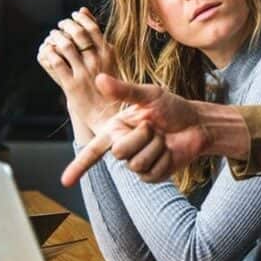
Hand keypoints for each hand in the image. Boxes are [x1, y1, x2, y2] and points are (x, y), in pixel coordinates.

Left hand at [36, 8, 117, 130]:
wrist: (106, 114)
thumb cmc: (107, 83)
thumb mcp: (108, 58)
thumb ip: (95, 35)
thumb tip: (83, 9)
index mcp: (108, 54)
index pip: (92, 28)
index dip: (80, 19)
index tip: (73, 16)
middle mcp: (97, 62)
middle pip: (77, 34)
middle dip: (66, 26)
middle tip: (60, 26)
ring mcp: (84, 73)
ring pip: (65, 46)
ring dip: (55, 38)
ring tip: (53, 37)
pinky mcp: (71, 85)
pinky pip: (56, 63)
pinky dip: (49, 53)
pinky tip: (47, 51)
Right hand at [60, 74, 210, 186]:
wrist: (196, 124)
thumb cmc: (172, 107)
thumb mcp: (150, 95)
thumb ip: (124, 90)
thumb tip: (98, 79)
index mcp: (116, 129)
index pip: (93, 150)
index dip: (78, 166)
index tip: (64, 181)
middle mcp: (123, 147)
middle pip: (120, 152)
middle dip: (141, 136)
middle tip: (154, 127)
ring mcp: (137, 164)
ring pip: (137, 163)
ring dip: (156, 147)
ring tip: (162, 138)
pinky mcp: (152, 175)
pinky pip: (152, 172)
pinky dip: (164, 158)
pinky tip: (169, 151)